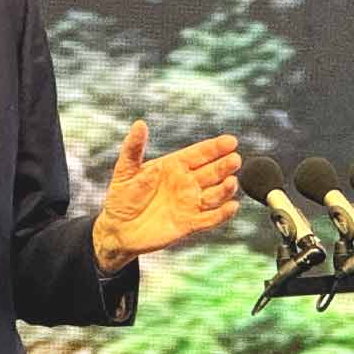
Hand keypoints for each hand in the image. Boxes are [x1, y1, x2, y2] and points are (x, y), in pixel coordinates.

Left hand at [92, 122, 240, 274]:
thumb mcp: (125, 170)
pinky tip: (232, 207)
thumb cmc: (121, 196)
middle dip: (225, 166)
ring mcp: (190, 203)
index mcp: (175, 166)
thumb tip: (139, 124)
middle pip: (212, 172)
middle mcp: (187, 183)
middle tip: (235, 160)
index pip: (200, 154)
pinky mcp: (189, 224)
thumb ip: (134, 148)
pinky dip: (222, 214)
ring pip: (215, 194)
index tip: (231, 141)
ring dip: (225, 189)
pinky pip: (210, 219)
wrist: (118, 229)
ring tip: (231, 182)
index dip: (215, 148)